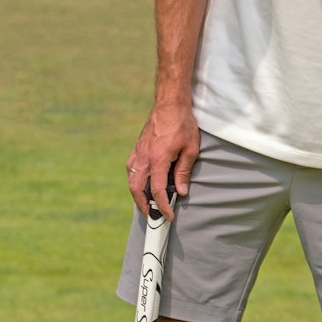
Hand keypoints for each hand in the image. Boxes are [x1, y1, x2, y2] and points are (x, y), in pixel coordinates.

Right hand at [126, 103, 200, 219]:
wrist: (170, 104)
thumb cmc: (183, 124)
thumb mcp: (190, 149)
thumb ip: (183, 172)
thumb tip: (181, 192)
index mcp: (158, 159)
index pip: (156, 190)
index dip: (162, 206)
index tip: (168, 216)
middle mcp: (144, 157)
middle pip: (136, 188)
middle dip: (143, 206)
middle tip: (152, 217)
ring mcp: (138, 152)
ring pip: (131, 180)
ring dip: (137, 195)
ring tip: (147, 205)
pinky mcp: (137, 148)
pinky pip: (131, 169)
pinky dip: (135, 181)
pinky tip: (142, 185)